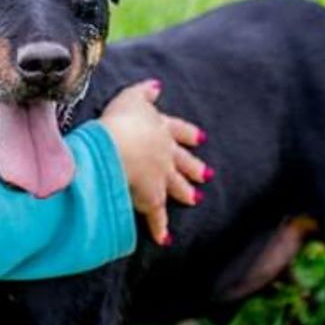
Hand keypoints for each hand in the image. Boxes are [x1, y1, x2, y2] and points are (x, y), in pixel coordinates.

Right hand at [99, 80, 210, 245]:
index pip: (179, 130)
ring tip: (195, 200)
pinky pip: (157, 215)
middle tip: (207, 174)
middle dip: (194, 167)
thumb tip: (157, 85)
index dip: (189, 134)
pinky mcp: (151, 197)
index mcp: (160, 128)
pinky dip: (160, 227)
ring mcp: (161, 176)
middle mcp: (165, 153)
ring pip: (177, 186)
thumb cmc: (121, 119)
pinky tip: (165, 239)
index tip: (201, 139)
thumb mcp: (131, 97)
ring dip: (185, 193)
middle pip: (184, 161)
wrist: (116, 146)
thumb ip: (145, 92)